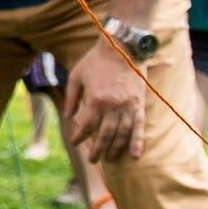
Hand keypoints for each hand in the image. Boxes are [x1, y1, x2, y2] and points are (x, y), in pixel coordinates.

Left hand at [64, 40, 147, 162]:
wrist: (123, 48)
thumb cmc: (96, 61)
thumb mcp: (76, 76)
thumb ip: (71, 97)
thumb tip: (67, 116)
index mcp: (96, 100)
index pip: (86, 125)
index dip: (79, 136)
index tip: (74, 142)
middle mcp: (113, 106)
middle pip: (105, 135)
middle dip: (98, 150)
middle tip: (93, 160)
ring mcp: (128, 107)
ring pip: (122, 134)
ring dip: (116, 149)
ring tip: (110, 159)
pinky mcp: (140, 105)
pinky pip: (139, 127)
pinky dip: (137, 142)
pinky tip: (135, 155)